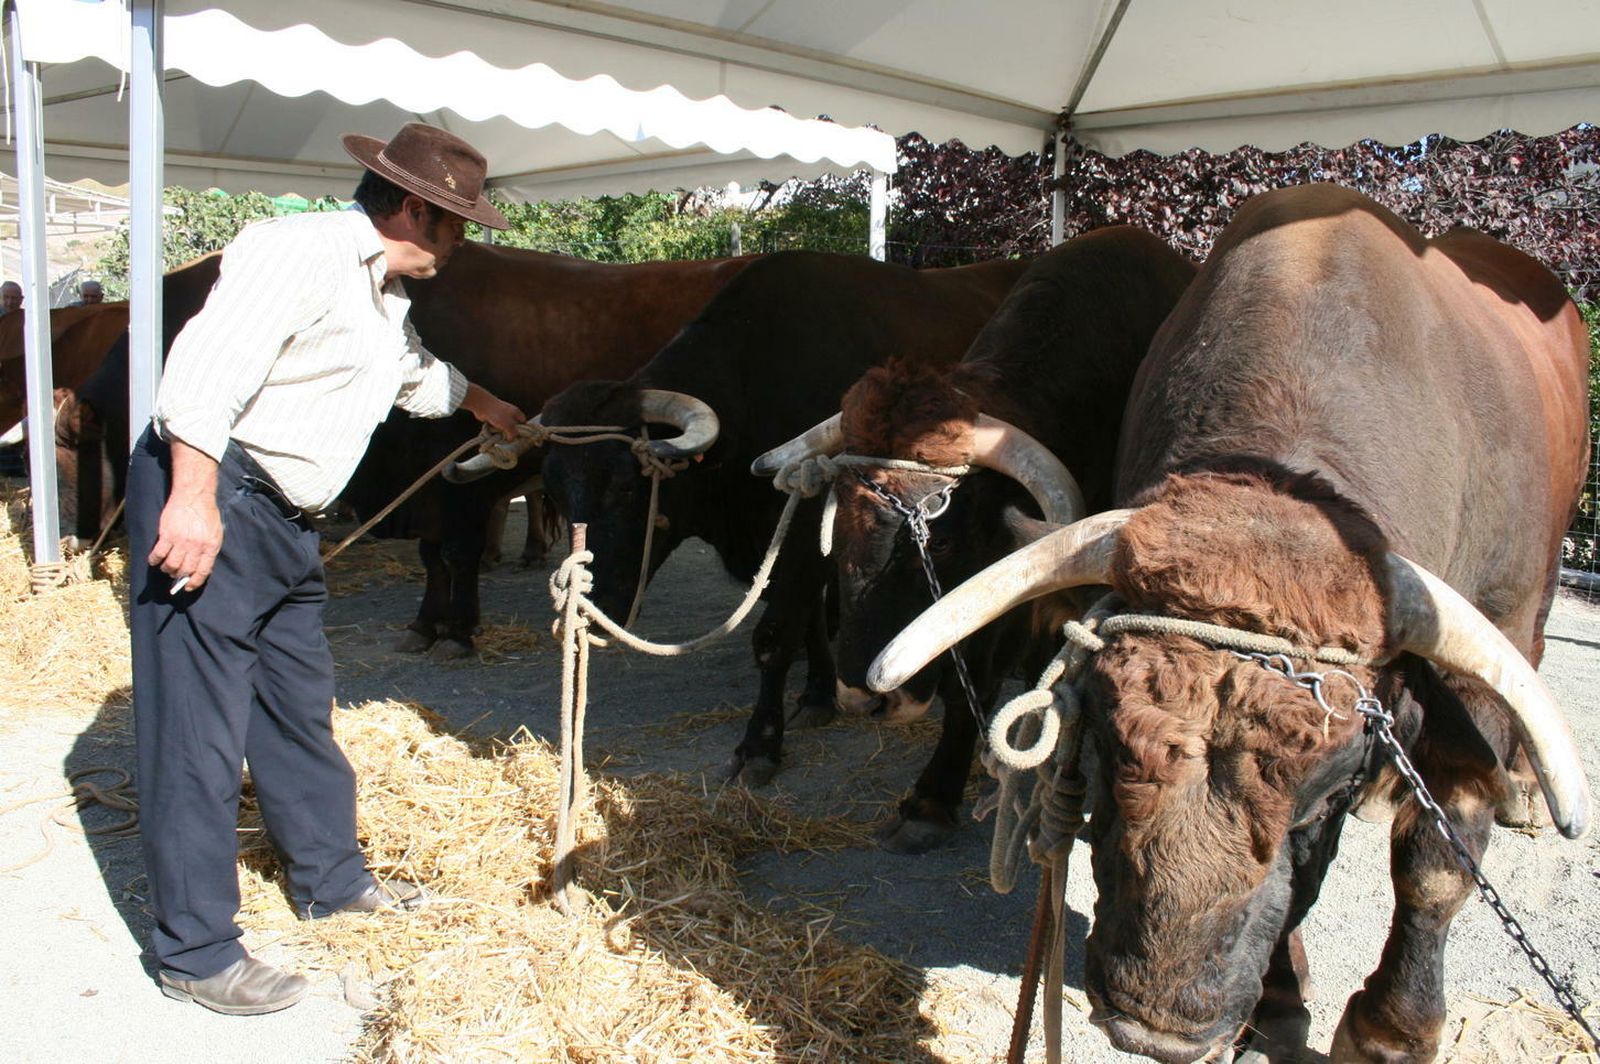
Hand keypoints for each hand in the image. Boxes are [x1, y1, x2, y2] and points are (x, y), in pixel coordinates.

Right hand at [148, 437, 222, 592]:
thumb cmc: (206, 514)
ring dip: (167, 569)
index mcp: (210, 547)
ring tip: (166, 567)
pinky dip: (154, 560)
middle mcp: (196, 547)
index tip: (188, 587)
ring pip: (171, 565)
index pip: (202, 571)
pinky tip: (154, 560)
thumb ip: (209, 549)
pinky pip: (158, 554)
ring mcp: (181, 542)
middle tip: (175, 575)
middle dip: (179, 576)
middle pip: (185, 570)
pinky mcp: (167, 535)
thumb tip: (201, 567)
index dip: (194, 582)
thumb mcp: (216, 533)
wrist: (194, 496)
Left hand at [462, 383, 526, 440]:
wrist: (483, 406)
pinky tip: (492, 432)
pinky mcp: (494, 418)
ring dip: (501, 433)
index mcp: (516, 413)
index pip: (523, 423)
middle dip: (510, 433)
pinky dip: (495, 430)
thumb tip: (511, 439)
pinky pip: (497, 427)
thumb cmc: (498, 414)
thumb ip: (513, 433)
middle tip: (507, 437)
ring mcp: (501, 416)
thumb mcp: (509, 425)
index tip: (518, 437)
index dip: (522, 430)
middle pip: (514, 427)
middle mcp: (510, 414)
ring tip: (498, 434)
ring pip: (504, 428)